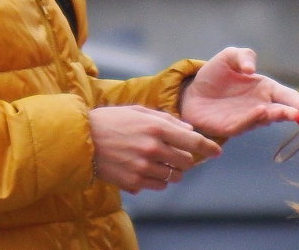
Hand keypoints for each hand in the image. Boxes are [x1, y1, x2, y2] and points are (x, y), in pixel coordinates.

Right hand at [88, 105, 221, 192]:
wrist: (82, 140)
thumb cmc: (112, 121)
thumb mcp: (140, 112)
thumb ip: (167, 120)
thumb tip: (190, 131)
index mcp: (156, 127)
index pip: (193, 142)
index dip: (209, 148)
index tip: (217, 152)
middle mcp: (153, 148)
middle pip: (186, 162)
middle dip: (185, 158)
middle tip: (175, 153)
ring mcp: (143, 168)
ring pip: (173, 176)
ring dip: (172, 170)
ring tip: (157, 160)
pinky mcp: (133, 182)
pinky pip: (157, 186)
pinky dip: (157, 180)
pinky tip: (146, 169)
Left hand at [179, 47, 298, 136]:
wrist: (192, 92)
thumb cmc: (216, 74)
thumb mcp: (229, 57)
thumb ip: (244, 56)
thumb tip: (252, 69)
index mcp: (265, 88)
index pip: (286, 95)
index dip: (297, 101)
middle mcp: (261, 105)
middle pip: (280, 111)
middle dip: (289, 113)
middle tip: (297, 113)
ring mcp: (248, 118)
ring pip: (263, 119)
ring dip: (272, 116)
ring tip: (277, 111)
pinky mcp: (232, 127)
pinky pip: (243, 125)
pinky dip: (251, 119)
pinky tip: (258, 111)